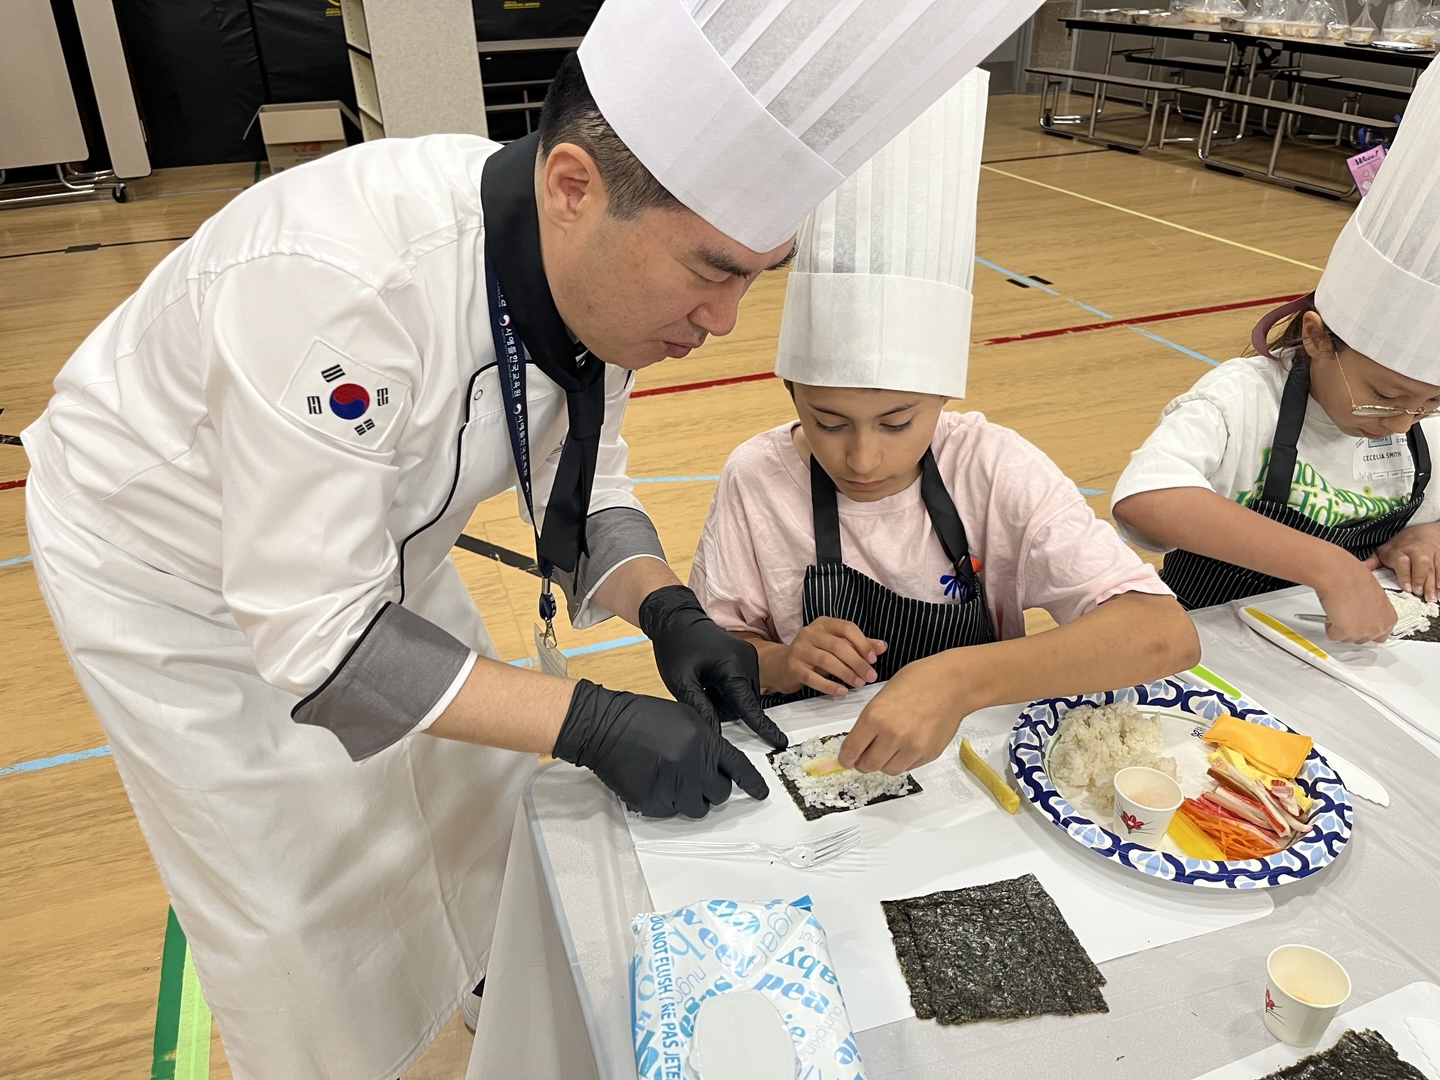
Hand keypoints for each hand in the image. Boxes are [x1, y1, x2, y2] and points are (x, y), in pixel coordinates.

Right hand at [552, 679, 768, 817]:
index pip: (737, 767)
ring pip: (698, 807)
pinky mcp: (654, 803)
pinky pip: (672, 813)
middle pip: (719, 794)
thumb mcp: (684, 716)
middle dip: (711, 787)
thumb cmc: (641, 717)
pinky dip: (668, 802)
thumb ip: (706, 739)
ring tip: (672, 779)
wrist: (604, 727)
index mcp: (703, 742)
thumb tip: (718, 762)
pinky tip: (655, 783)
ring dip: (691, 798)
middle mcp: (693, 767)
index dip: (751, 783)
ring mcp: (673, 787)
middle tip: (694, 776)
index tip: (760, 794)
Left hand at [639, 585, 785, 748]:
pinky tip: (710, 676)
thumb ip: (699, 708)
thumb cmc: (677, 646)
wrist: (676, 617)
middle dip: (723, 706)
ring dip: (724, 698)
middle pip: (743, 703)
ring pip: (743, 695)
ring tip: (703, 681)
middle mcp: (748, 662)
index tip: (780, 742)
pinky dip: (727, 687)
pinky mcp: (746, 657)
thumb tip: (714, 732)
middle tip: (699, 691)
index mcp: (733, 668)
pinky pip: (742, 684)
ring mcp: (749, 658)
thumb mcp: (681, 681)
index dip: (763, 728)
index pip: (749, 707)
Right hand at [763, 618, 886, 696]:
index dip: (862, 643)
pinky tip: (841, 691)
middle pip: (839, 646)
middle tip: (870, 676)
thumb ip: (858, 645)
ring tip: (859, 684)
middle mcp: (810, 633)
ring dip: (846, 673)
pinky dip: (829, 685)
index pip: (847, 628)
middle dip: (857, 662)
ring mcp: (799, 649)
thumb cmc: (814, 654)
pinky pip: (813, 677)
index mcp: (823, 623)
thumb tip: (882, 646)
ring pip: (827, 660)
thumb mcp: (835, 646)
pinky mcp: (793, 667)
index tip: (873, 659)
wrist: (782, 665)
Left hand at [838, 655, 969, 774]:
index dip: (845, 758)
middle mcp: (892, 735)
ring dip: (884, 763)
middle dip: (863, 763)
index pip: (851, 750)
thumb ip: (869, 721)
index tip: (846, 759)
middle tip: (864, 757)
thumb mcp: (882, 695)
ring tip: (889, 748)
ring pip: (888, 770)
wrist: (953, 683)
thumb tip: (858, 743)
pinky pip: (908, 767)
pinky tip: (906, 745)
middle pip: (867, 765)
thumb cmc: (918, 681)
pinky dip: (903, 761)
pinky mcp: (928, 754)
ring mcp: (912, 747)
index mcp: (875, 716)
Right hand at [1314, 552, 1395, 642]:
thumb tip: (1366, 612)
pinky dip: (1330, 626)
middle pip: (1364, 639)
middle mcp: (1379, 627)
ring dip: (1341, 627)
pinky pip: (1334, 635)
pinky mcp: (1346, 633)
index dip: (1367, 627)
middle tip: (1347, 616)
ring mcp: (1363, 632)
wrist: (1340, 575)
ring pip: (1348, 638)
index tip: (1360, 623)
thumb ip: (1374, 609)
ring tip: (1340, 610)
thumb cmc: (1354, 577)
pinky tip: (1333, 612)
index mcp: (1390, 617)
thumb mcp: (1374, 594)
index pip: (1381, 634)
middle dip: (1354, 629)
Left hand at [1366, 522, 1439, 602]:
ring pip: (1432, 568)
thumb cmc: (1401, 545)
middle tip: (1418, 593)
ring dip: (1432, 583)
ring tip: (1430, 598)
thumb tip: (1360, 569)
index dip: (1404, 574)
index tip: (1405, 587)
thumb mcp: (1385, 549)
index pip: (1402, 561)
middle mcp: (1416, 551)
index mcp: (1399, 551)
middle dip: (1419, 579)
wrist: (1424, 531)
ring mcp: (1430, 554)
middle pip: (1420, 564)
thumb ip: (1373, 561)